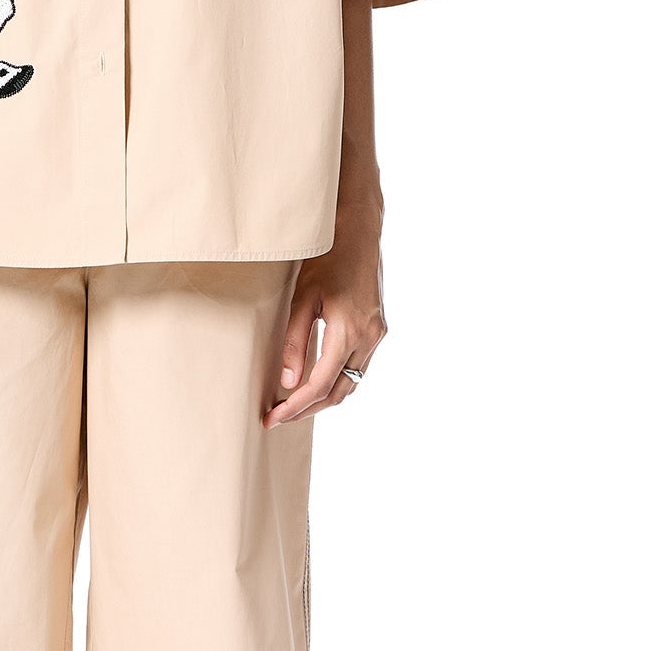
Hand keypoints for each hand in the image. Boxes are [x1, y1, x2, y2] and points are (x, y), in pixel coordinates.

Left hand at [264, 215, 385, 426]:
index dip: (294, 407)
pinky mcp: (378, 329)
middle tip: (278, 417)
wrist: (359, 232)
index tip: (272, 418)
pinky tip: (316, 381)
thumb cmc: (326, 259)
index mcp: (348, 331)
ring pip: (351, 383)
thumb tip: (289, 383)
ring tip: (293, 405)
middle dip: (307, 410)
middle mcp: (368, 338)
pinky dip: (337, 381)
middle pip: (338, 392)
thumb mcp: (303, 298)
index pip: (319, 385)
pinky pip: (358, 368)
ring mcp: (377, 335)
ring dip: (323, 398)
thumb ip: (295, 342)